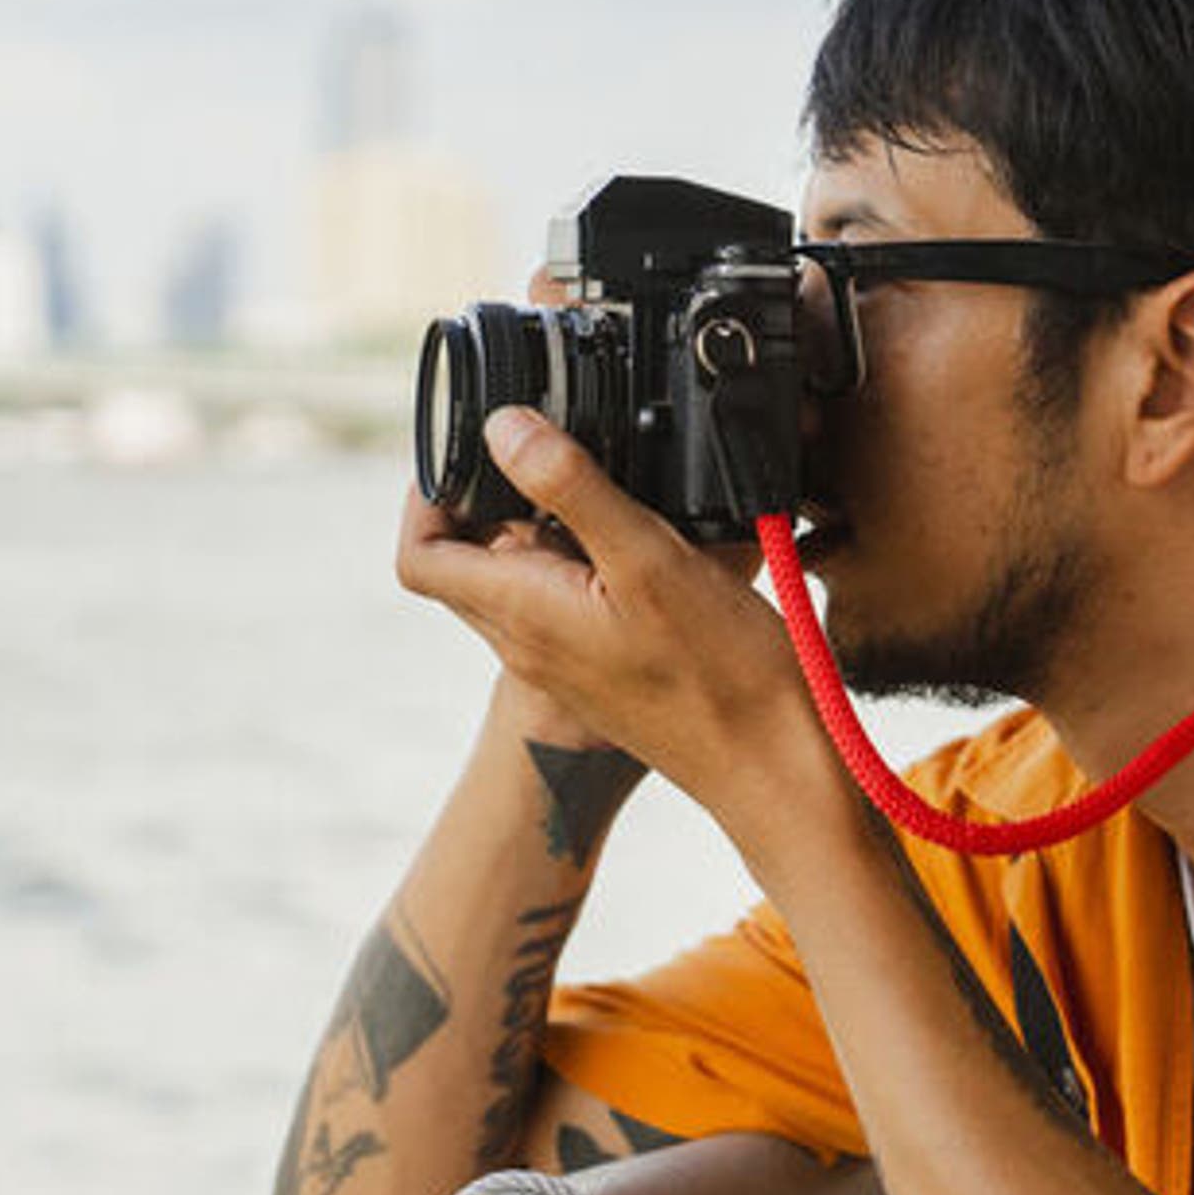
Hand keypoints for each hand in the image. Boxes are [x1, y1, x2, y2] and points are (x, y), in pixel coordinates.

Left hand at [398, 408, 838, 836]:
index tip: (464, 452)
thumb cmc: (721, 674)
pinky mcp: (601, 670)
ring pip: (518, 582)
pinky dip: (582, 562)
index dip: (424, 497)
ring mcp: (563, 662)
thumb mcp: (646, 556)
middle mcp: (527, 644)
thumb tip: (502, 427)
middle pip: (464, 564)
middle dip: (486, 502)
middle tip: (543, 457)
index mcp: (520, 613)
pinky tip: (644, 541)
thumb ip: (569, 486)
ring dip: (540, 530)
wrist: (773, 767)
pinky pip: (563, 606)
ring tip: (603, 493)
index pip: (419, 558)